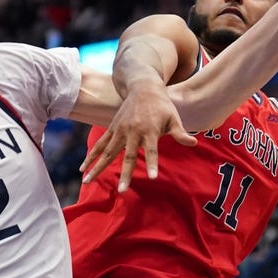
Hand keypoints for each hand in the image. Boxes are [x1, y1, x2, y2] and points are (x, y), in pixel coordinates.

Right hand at [79, 81, 196, 190]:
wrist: (143, 87)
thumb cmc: (162, 106)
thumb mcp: (174, 118)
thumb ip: (180, 133)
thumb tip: (194, 143)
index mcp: (150, 130)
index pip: (152, 150)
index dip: (153, 163)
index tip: (153, 177)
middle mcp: (133, 131)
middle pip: (128, 156)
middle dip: (125, 174)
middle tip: (122, 190)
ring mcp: (120, 130)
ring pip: (108, 152)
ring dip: (97, 167)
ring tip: (87, 181)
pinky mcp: (112, 128)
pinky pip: (100, 145)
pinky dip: (91, 156)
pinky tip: (83, 169)